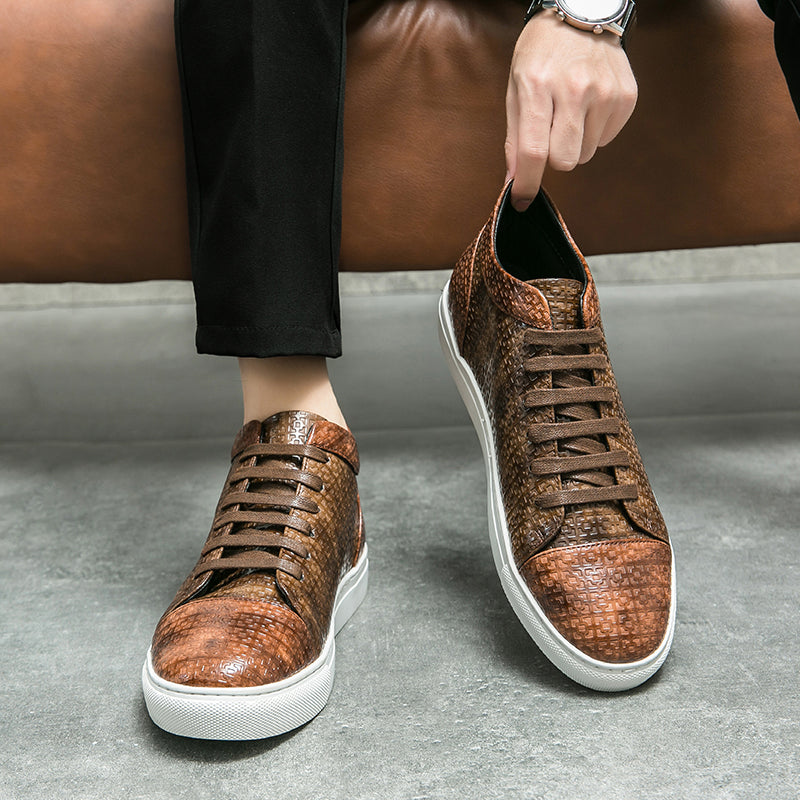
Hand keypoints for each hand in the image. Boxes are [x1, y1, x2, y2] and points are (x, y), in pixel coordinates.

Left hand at [505, 12, 637, 210]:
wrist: (581, 13)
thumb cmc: (540, 54)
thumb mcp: (516, 89)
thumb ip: (515, 139)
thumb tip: (514, 182)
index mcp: (538, 86)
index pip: (533, 152)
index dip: (527, 184)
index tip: (522, 201)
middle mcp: (574, 89)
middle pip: (565, 161)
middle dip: (554, 158)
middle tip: (551, 132)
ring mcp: (605, 92)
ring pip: (586, 154)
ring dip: (575, 143)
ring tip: (571, 111)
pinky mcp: (626, 96)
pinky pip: (606, 140)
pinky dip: (594, 131)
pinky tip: (589, 105)